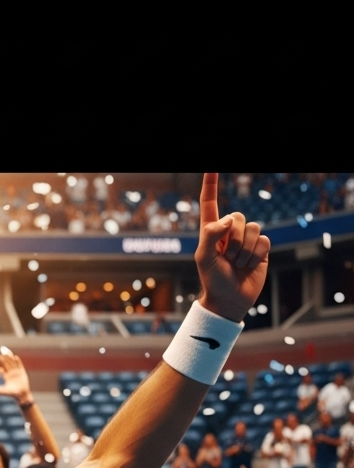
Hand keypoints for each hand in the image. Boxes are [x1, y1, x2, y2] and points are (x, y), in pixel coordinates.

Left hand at [0, 352, 31, 404]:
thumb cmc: (12, 394)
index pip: (3, 371)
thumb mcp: (3, 391)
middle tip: (0, 355)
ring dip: (10, 359)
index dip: (0, 368)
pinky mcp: (22, 372)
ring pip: (13, 364)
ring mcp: (17, 373)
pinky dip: (18, 361)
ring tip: (7, 353)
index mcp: (7, 378)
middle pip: (8, 365)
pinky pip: (20, 365)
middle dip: (4, 360)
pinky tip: (15, 357)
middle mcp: (12, 374)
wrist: (22, 394)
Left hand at [194, 173, 270, 321]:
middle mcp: (229, 232)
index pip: (210, 203)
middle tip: (227, 258)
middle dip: (234, 239)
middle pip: (239, 217)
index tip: (212, 167)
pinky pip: (264, 241)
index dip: (211, 185)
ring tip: (237, 264)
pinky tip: (249, 266)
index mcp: (211, 231)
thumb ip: (211, 235)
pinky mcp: (260, 248)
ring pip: (253, 229)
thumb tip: (228, 219)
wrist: (230, 300)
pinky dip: (256, 255)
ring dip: (244, 250)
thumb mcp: (204, 258)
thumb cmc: (213, 280)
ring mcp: (246, 239)